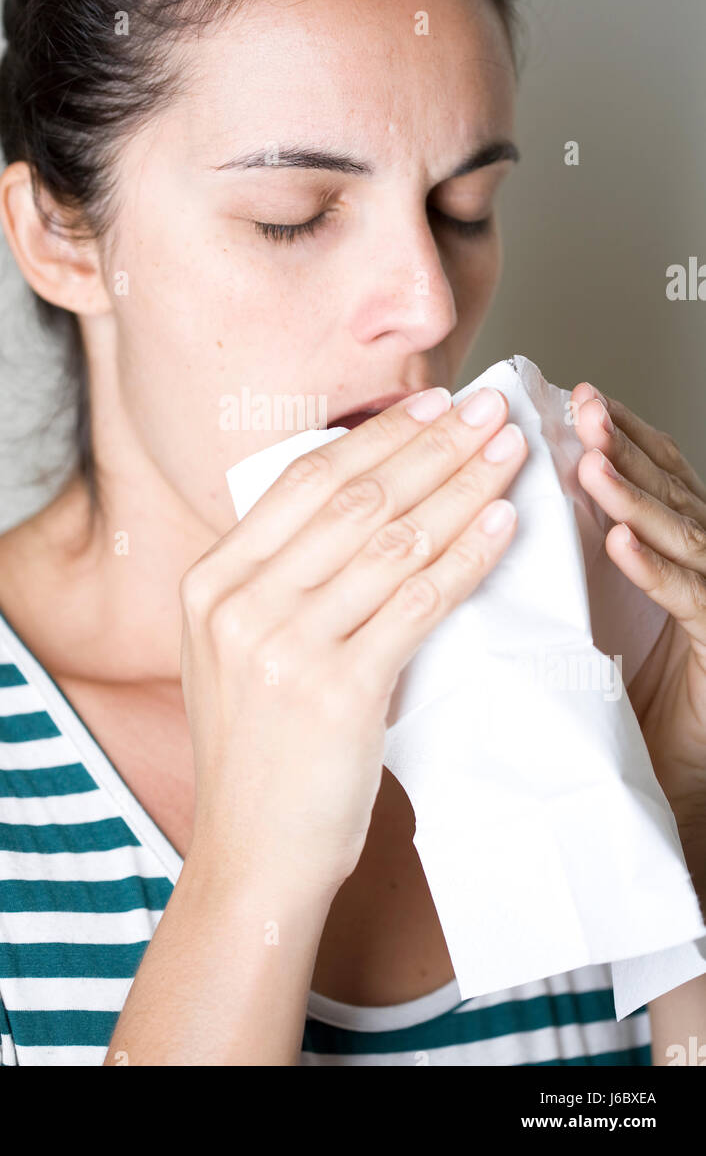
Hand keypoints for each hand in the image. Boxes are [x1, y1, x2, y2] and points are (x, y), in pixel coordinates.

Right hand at [179, 384, 527, 901]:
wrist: (252, 851)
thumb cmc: (259, 748)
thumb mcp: (236, 647)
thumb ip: (279, 576)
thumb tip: (372, 497)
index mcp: (210, 581)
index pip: (304, 481)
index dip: (377, 433)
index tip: (432, 402)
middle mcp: (238, 604)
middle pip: (354, 498)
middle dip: (432, 445)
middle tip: (487, 410)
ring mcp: (283, 647)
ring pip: (393, 541)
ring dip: (461, 488)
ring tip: (507, 455)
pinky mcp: (335, 692)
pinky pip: (418, 603)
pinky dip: (466, 557)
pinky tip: (500, 524)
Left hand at [570, 381, 705, 889]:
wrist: (663, 788)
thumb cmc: (621, 702)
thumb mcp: (586, 618)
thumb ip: (566, 566)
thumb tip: (499, 511)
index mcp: (665, 557)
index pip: (648, 478)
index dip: (616, 435)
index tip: (572, 396)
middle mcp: (698, 570)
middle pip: (667, 493)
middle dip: (624, 447)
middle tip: (584, 408)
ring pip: (681, 537)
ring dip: (635, 498)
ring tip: (593, 464)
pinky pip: (690, 602)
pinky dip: (655, 571)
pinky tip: (620, 544)